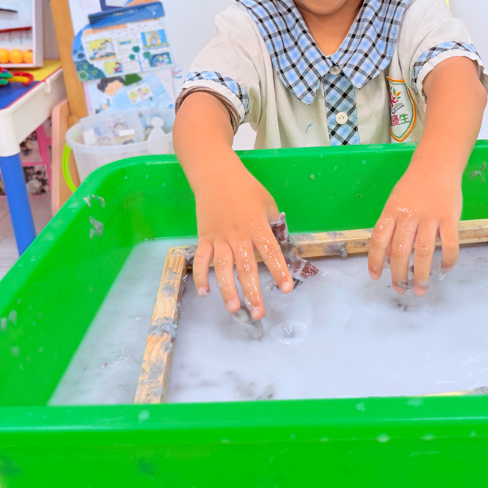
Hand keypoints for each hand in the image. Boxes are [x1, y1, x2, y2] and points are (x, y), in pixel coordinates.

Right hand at [192, 168, 293, 319]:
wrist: (216, 175)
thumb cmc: (246, 188)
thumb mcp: (268, 202)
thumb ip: (274, 224)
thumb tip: (279, 245)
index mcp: (258, 226)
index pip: (271, 252)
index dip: (279, 271)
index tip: (286, 288)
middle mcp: (239, 235)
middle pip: (246, 267)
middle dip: (253, 292)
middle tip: (258, 313)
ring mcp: (220, 238)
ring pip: (223, 267)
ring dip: (227, 289)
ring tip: (234, 308)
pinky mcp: (204, 238)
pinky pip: (201, 260)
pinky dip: (201, 276)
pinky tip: (205, 292)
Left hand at [367, 160, 461, 295]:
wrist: (436, 165)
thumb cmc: (412, 188)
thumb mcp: (395, 203)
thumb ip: (391, 228)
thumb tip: (388, 259)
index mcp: (392, 211)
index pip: (379, 239)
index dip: (375, 260)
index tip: (376, 277)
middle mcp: (409, 215)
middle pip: (400, 250)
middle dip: (399, 274)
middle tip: (400, 289)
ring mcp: (430, 216)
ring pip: (424, 251)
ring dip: (421, 274)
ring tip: (420, 289)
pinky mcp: (450, 217)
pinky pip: (449, 243)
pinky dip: (447, 259)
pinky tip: (444, 270)